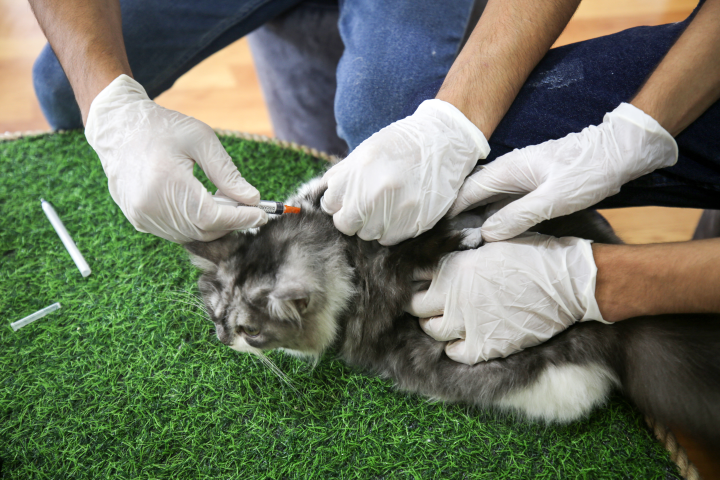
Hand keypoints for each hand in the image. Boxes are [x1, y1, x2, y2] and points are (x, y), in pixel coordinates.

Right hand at [85, 75, 266, 242]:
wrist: (118, 127)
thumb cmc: (162, 127)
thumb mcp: (201, 140)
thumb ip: (227, 173)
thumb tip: (252, 199)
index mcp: (165, 182)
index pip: (211, 216)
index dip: (240, 218)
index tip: (262, 214)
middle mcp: (149, 206)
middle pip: (203, 229)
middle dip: (231, 221)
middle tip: (248, 204)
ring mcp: (141, 216)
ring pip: (191, 234)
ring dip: (214, 223)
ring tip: (223, 198)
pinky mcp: (138, 220)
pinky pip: (176, 232)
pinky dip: (195, 223)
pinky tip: (201, 202)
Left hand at [320, 99, 489, 245]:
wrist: (444, 143)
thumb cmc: (401, 145)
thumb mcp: (365, 151)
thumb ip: (343, 175)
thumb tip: (326, 196)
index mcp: (358, 173)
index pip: (330, 205)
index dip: (338, 202)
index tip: (347, 197)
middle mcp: (375, 194)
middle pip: (346, 225)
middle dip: (352, 217)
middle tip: (365, 204)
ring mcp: (396, 211)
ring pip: (368, 235)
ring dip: (372, 224)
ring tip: (386, 205)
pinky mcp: (415, 224)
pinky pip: (390, 239)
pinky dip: (391, 228)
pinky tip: (399, 210)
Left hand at [406, 234, 607, 363]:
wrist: (569, 284)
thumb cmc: (536, 255)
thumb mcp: (494, 241)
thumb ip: (464, 250)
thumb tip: (447, 250)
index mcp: (454, 266)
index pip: (415, 274)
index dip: (418, 277)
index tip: (424, 279)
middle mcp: (454, 296)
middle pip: (415, 305)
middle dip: (420, 303)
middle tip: (432, 302)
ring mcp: (468, 323)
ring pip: (431, 330)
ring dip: (435, 325)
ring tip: (448, 319)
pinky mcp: (486, 346)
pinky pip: (455, 353)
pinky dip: (455, 348)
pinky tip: (465, 338)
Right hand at [449, 103, 677, 241]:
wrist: (620, 151)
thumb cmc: (589, 172)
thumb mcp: (554, 199)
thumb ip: (518, 216)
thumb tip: (486, 233)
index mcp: (507, 170)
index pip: (465, 193)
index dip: (449, 214)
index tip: (435, 236)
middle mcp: (508, 170)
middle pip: (472, 195)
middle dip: (458, 217)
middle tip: (447, 244)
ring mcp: (520, 176)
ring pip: (487, 198)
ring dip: (475, 217)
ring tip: (465, 242)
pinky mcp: (532, 183)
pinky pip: (503, 200)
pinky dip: (494, 215)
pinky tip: (494, 232)